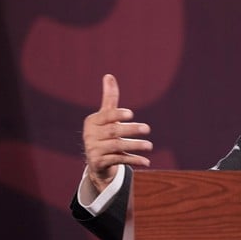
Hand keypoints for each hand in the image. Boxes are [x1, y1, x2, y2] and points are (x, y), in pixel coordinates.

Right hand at [83, 74, 152, 192]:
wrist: (96, 161)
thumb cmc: (103, 133)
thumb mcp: (106, 116)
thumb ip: (109, 98)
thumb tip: (109, 75)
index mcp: (92, 121)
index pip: (106, 116)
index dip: (118, 115)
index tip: (131, 114)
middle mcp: (90, 136)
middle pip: (113, 131)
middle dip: (131, 129)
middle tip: (147, 128)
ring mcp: (94, 150)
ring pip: (117, 147)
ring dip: (134, 146)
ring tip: (150, 146)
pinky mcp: (99, 163)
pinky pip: (118, 160)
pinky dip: (133, 160)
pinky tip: (146, 162)